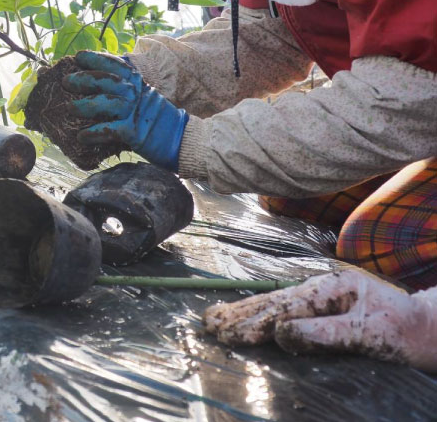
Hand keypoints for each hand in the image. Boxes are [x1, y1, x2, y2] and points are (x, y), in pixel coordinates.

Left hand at [62, 51, 188, 170]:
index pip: (116, 65)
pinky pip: (110, 130)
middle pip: (108, 80)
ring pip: (107, 103)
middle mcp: (138, 94)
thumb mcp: (144, 98)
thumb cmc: (158, 121)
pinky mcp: (135, 133)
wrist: (183, 140)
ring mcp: (137, 112)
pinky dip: (93, 133)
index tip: (78, 56)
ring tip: (68, 107)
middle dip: (85, 79)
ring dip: (85, 105)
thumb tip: (96, 89)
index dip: (96, 59)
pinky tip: (81, 137)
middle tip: (66, 81)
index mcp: (139, 84)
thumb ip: (125, 92)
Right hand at [203, 269, 436, 371]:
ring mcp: (318, 294)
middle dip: (238, 314)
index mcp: (330, 288)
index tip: (231, 336)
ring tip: (213, 319)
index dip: (255, 323)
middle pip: (271, 301)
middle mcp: (319, 287)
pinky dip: (255, 312)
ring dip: (240, 312)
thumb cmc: (400, 331)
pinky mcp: (318, 304)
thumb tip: (281, 333)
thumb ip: (324, 333)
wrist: (423, 326)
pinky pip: (280, 307)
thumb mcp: (367, 333)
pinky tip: (241, 316)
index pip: (284, 308)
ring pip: (271, 303)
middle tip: (208, 326)